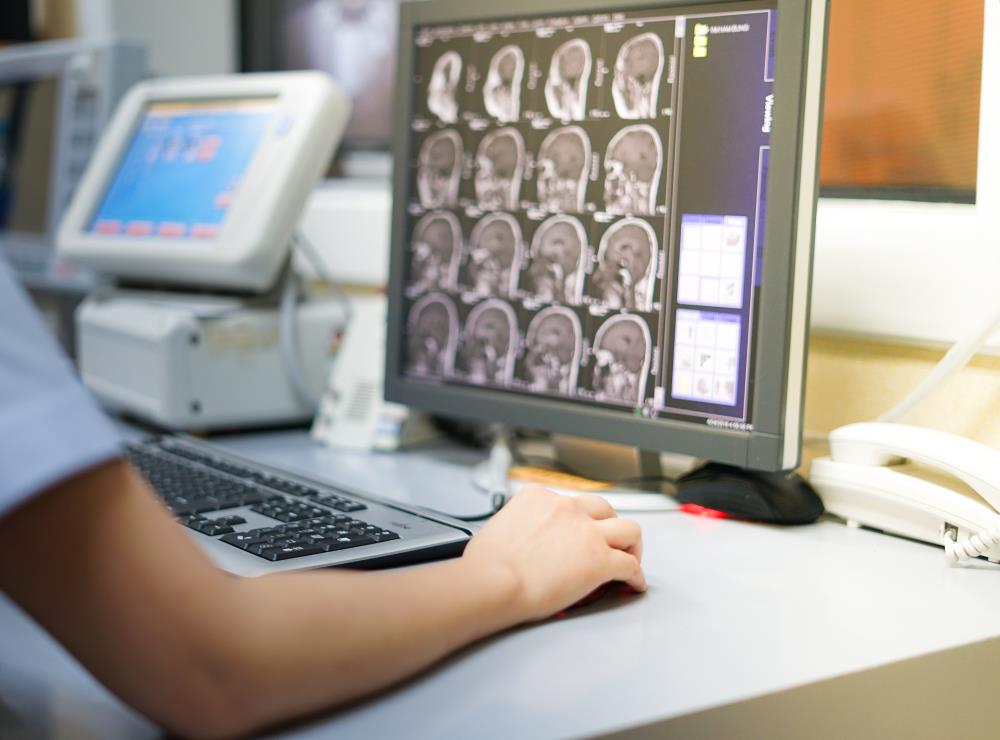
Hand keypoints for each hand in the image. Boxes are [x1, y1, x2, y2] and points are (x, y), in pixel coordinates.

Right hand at [462, 485, 644, 623]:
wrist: (492, 582)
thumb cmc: (486, 565)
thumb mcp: (497, 528)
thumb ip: (516, 528)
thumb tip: (517, 542)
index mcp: (538, 497)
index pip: (569, 502)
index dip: (577, 520)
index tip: (577, 533)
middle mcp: (566, 508)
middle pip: (603, 509)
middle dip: (609, 525)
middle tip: (609, 542)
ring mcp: (587, 533)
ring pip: (629, 529)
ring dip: (632, 545)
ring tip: (631, 558)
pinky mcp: (600, 560)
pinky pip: (629, 566)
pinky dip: (635, 577)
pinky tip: (632, 585)